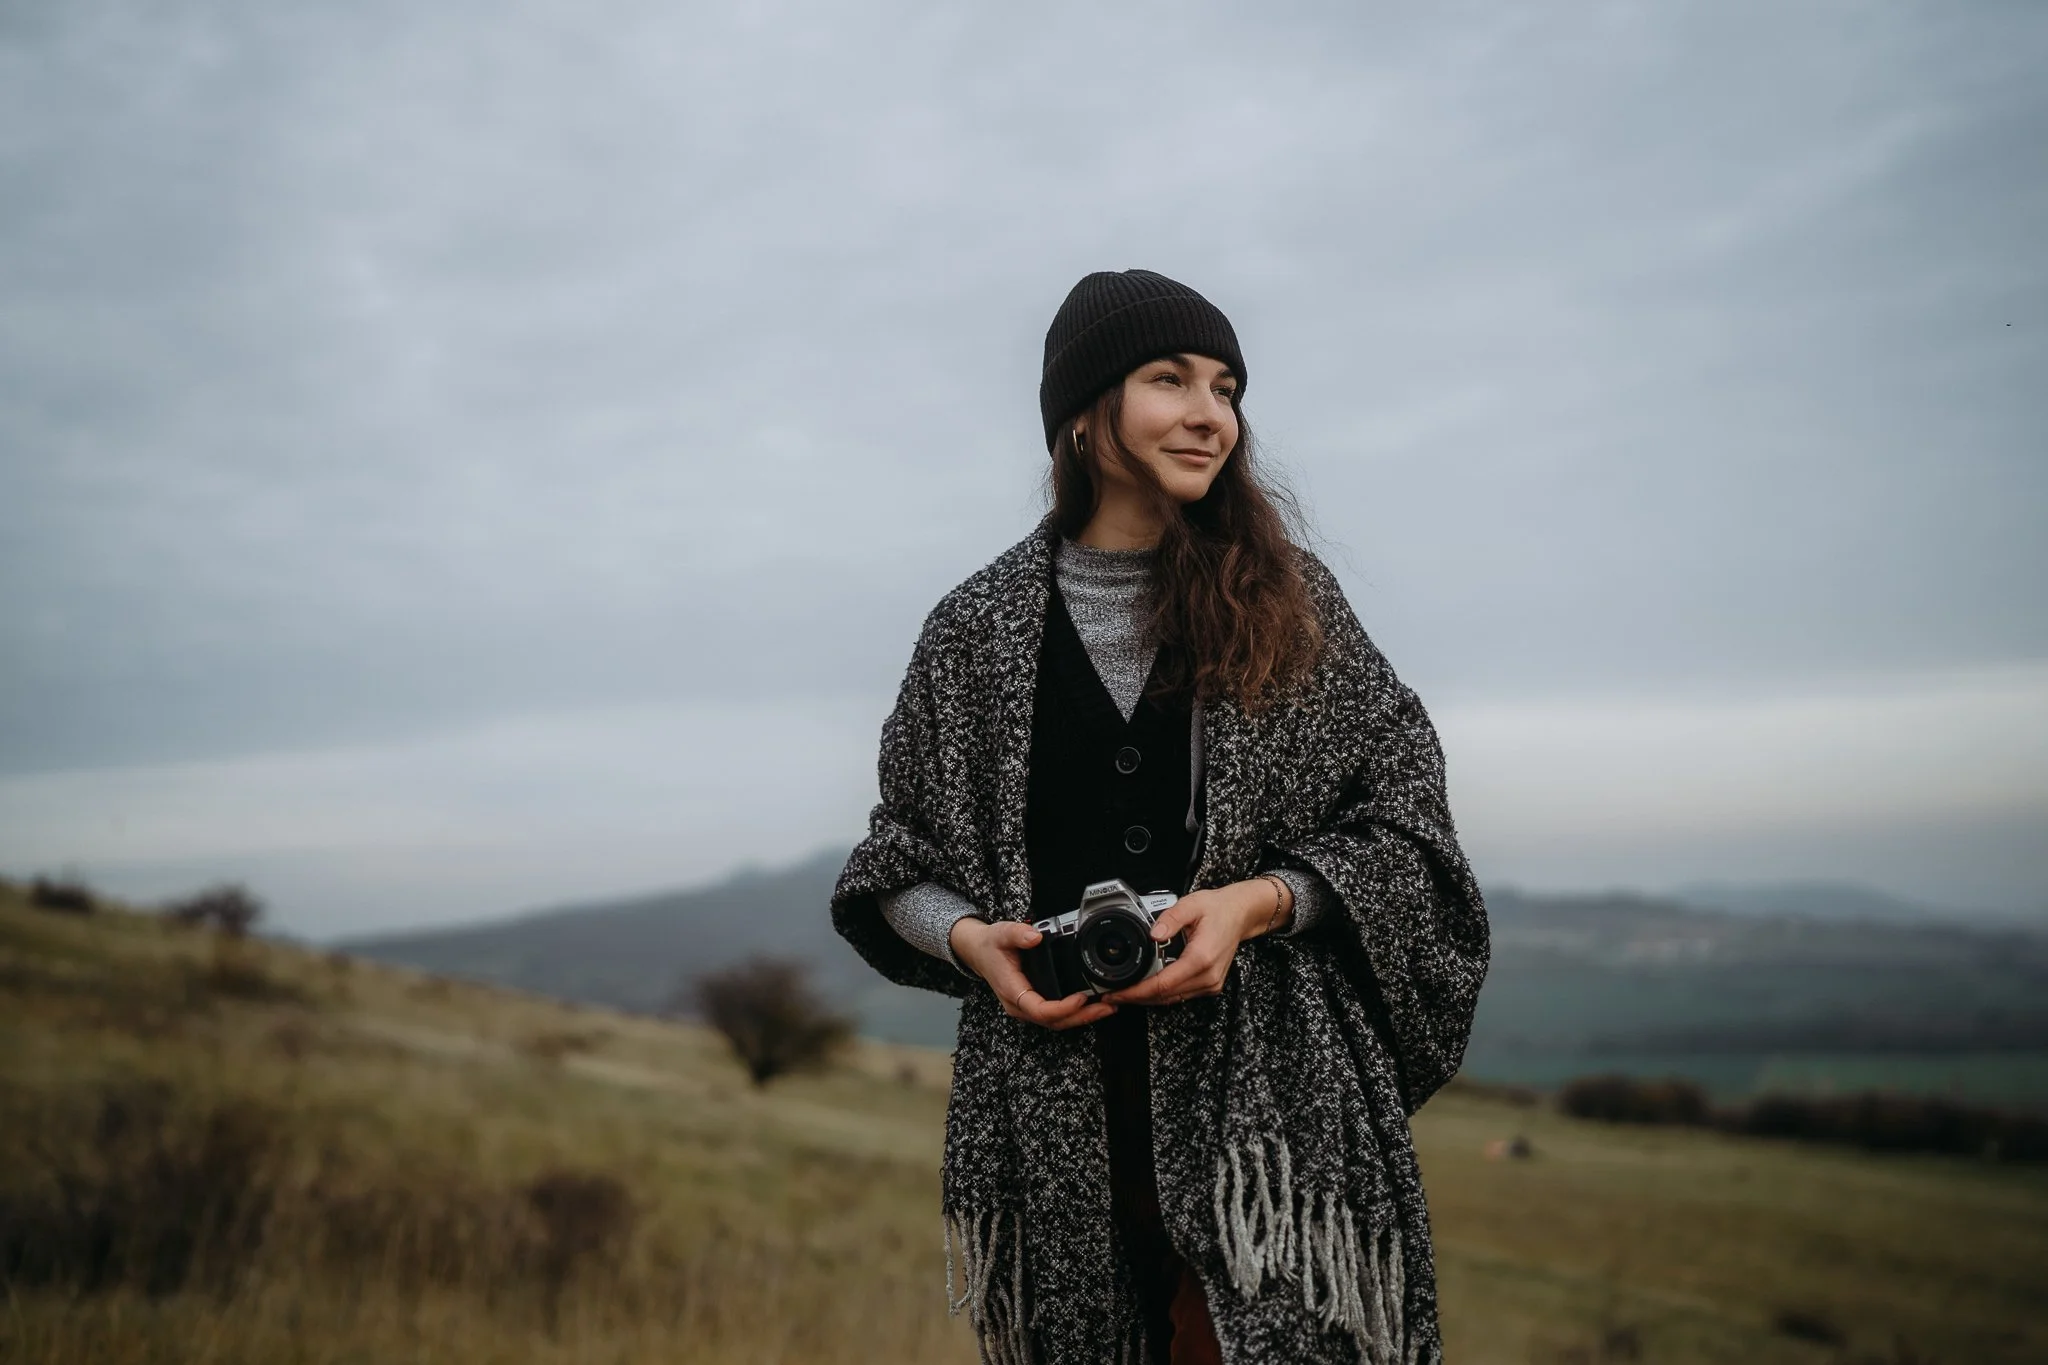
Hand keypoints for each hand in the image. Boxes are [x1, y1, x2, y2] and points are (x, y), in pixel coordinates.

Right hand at [949, 917, 1116, 1030]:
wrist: (979, 952)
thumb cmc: (990, 945)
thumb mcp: (1001, 933)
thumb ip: (1017, 933)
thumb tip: (1035, 936)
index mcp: (1012, 991)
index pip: (1039, 1009)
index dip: (1062, 1008)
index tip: (1081, 998)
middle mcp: (1020, 1005)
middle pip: (1053, 1021)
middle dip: (1082, 1017)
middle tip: (1107, 1007)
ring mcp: (1027, 1007)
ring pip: (1057, 1022)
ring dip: (1083, 1017)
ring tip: (1107, 1007)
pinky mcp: (1035, 1003)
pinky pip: (1056, 1015)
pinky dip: (1076, 1013)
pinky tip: (1093, 1004)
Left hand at [1100, 877, 1289, 1008]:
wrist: (1240, 914)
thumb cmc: (1218, 909)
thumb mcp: (1191, 904)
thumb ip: (1170, 918)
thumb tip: (1153, 933)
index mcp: (1201, 958)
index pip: (1163, 984)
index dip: (1137, 991)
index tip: (1117, 992)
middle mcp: (1207, 976)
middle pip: (1165, 997)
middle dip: (1137, 997)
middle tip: (1112, 994)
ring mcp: (1211, 983)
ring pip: (1172, 999)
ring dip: (1148, 998)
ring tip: (1125, 992)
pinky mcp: (1210, 985)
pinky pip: (1181, 995)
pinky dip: (1162, 994)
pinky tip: (1146, 987)